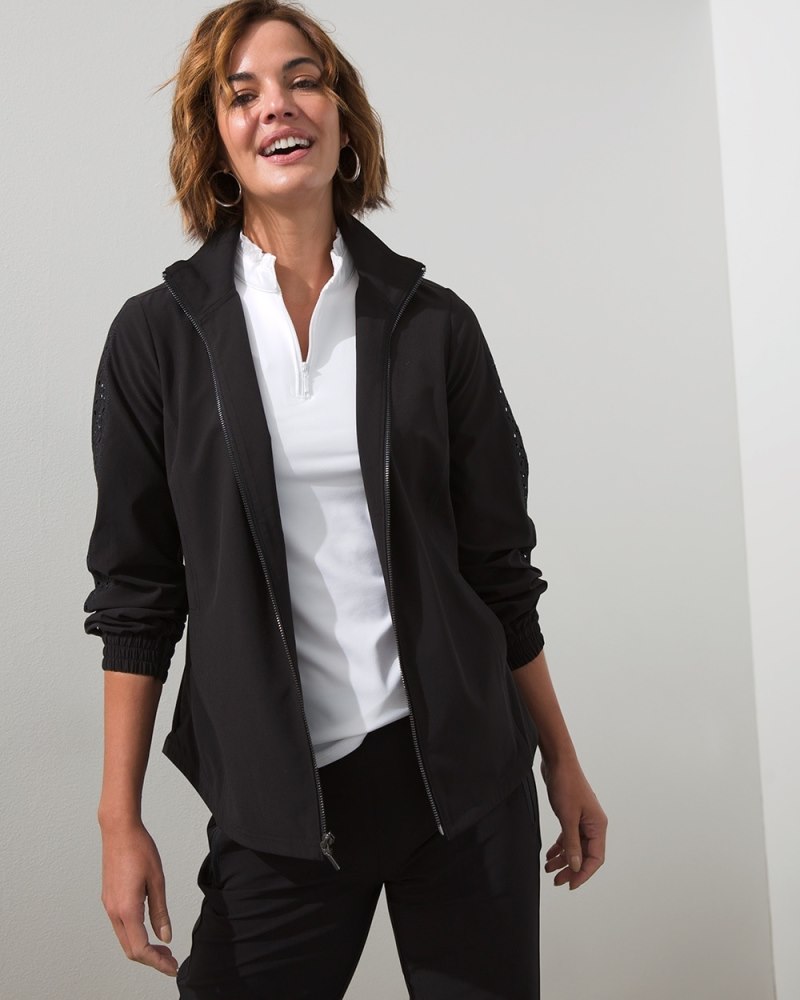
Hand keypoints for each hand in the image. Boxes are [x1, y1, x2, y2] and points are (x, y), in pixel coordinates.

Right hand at [99, 818, 178, 976]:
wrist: (119, 830)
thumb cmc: (140, 849)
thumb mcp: (157, 880)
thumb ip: (160, 911)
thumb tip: (166, 937)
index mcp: (127, 909)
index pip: (141, 949)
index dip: (157, 962)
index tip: (173, 967)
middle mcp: (113, 911)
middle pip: (130, 949)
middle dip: (151, 959)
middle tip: (171, 960)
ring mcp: (109, 905)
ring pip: (124, 939)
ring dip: (143, 948)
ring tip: (163, 948)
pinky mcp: (109, 898)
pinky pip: (121, 926)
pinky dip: (135, 935)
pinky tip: (149, 929)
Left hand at [540, 756, 606, 890]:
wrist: (558, 762)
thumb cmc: (566, 785)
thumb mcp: (567, 817)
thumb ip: (571, 843)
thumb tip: (576, 867)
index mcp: (598, 826)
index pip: (596, 858)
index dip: (584, 874)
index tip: (570, 885)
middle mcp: (593, 825)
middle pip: (585, 855)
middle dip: (572, 869)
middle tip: (557, 881)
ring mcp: (582, 820)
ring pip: (575, 847)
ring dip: (563, 859)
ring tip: (549, 870)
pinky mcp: (572, 814)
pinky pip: (568, 837)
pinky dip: (560, 847)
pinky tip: (549, 855)